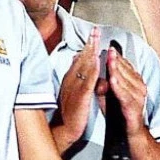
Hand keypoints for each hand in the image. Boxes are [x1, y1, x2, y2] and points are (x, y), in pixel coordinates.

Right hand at [54, 27, 100, 150]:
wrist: (62, 130)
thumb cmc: (68, 112)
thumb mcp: (71, 92)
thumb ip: (76, 79)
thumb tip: (78, 65)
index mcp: (69, 79)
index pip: (79, 59)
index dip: (86, 46)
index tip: (92, 34)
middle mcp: (71, 80)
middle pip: (81, 58)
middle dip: (89, 43)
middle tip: (95, 29)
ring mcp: (74, 87)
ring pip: (84, 66)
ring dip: (90, 51)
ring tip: (96, 38)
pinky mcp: (80, 96)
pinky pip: (87, 80)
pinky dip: (91, 68)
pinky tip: (96, 60)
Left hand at [106, 47, 147, 135]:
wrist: (129, 132)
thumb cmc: (119, 112)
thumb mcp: (109, 95)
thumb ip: (103, 85)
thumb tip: (96, 73)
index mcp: (134, 82)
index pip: (125, 66)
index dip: (116, 57)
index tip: (108, 47)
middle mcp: (138, 87)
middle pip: (126, 70)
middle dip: (116, 60)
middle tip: (109, 50)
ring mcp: (138, 97)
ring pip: (126, 80)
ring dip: (117, 70)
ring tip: (110, 60)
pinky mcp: (134, 107)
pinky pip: (125, 95)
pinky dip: (119, 87)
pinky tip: (112, 80)